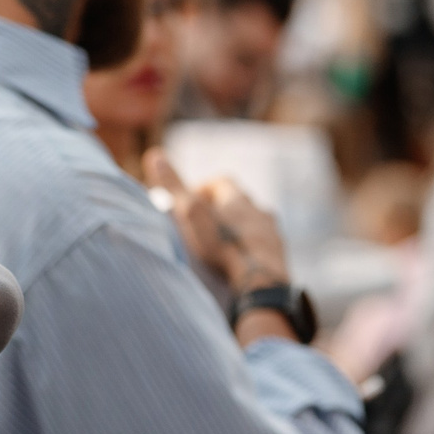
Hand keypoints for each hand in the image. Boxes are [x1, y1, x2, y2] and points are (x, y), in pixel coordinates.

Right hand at [147, 151, 289, 291]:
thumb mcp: (190, 213)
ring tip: (222, 245)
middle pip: (239, 202)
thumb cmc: (222, 245)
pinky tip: (240, 261)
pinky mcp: (278, 253)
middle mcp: (258, 209)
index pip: (221, 182)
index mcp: (237, 197)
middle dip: (222, 210)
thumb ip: (174, 186)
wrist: (258, 278)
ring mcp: (271, 231)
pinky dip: (251, 248)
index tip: (191, 205)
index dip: (204, 190)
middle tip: (205, 225)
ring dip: (238, 229)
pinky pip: (263, 245)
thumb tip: (154, 155)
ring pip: (254, 222)